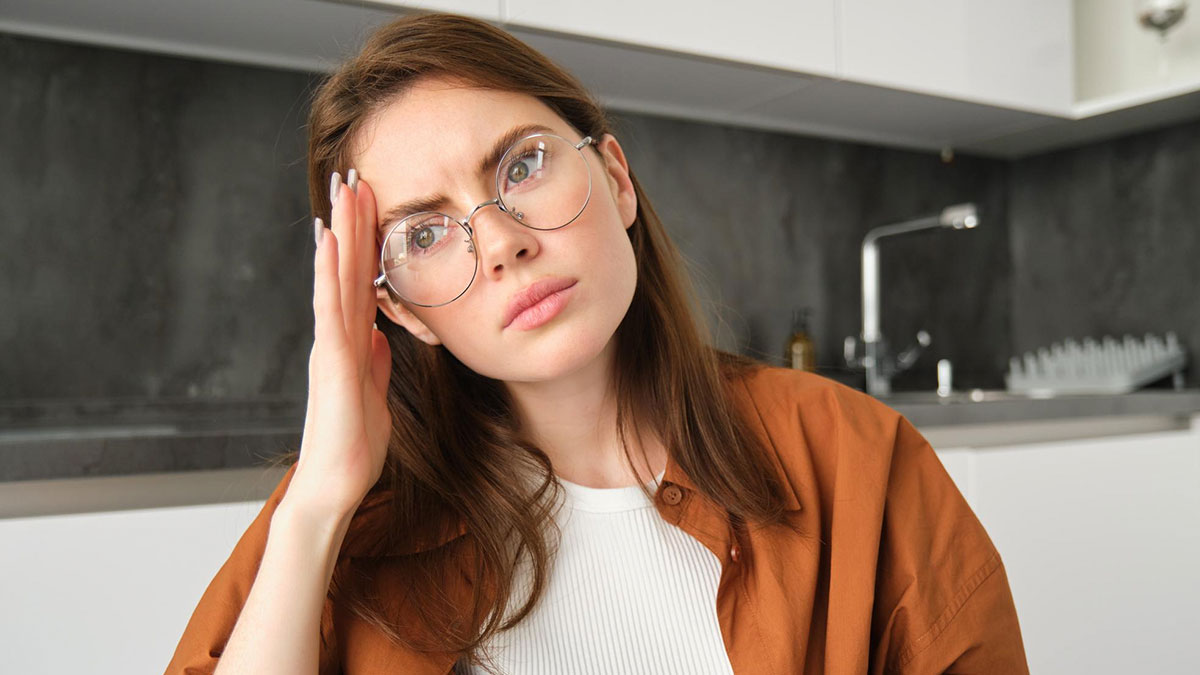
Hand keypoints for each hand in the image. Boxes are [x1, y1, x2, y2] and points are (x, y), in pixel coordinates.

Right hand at [289, 170, 392, 518]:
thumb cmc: (353, 444)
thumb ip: (374, 359)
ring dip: (339, 230)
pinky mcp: (331, 361)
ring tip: (340, 188)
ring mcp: (330, 344)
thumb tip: (381, 333)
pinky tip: (328, 239)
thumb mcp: (374, 391)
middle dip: (350, 220)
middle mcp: (336, 335)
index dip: (365, 240)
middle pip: (345, 267)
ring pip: (334, 276)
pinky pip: (329, 308)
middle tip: (351, 172)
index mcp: (351, 341)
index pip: (360, 279)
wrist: (335, 485)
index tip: (370, 201)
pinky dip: (328, 272)